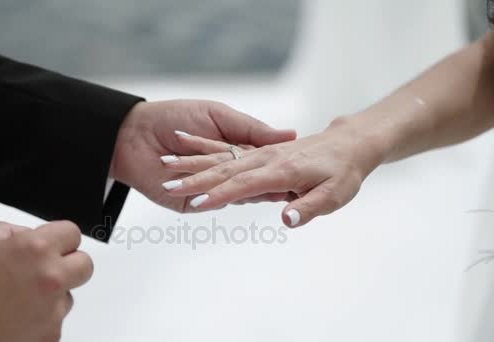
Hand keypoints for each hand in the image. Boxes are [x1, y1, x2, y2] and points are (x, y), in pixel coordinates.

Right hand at [0, 221, 92, 341]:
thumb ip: (10, 233)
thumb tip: (25, 234)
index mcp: (36, 249)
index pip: (73, 233)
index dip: (61, 240)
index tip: (55, 246)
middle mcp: (51, 277)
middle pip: (85, 265)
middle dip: (70, 265)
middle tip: (48, 272)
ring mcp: (54, 309)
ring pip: (69, 297)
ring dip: (53, 296)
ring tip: (20, 300)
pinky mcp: (51, 334)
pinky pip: (56, 322)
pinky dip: (42, 320)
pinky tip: (18, 318)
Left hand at [111, 100, 296, 212]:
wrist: (134, 133)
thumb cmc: (175, 117)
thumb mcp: (220, 116)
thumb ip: (253, 130)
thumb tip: (292, 136)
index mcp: (232, 148)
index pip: (264, 163)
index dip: (281, 167)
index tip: (303, 171)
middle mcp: (223, 171)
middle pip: (254, 183)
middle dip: (271, 185)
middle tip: (293, 186)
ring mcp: (207, 188)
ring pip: (237, 195)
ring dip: (251, 192)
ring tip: (274, 193)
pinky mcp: (189, 203)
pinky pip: (212, 203)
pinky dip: (223, 199)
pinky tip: (241, 195)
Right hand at [159, 118, 384, 226]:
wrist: (350, 142)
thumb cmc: (344, 171)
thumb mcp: (336, 194)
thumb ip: (309, 206)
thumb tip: (287, 219)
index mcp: (281, 171)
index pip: (244, 184)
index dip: (219, 194)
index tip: (196, 203)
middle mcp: (265, 159)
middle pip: (223, 170)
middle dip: (194, 179)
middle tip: (166, 187)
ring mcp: (258, 151)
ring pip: (218, 156)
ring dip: (190, 162)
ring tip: (164, 165)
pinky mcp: (256, 146)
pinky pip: (224, 143)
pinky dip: (201, 143)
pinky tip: (182, 140)